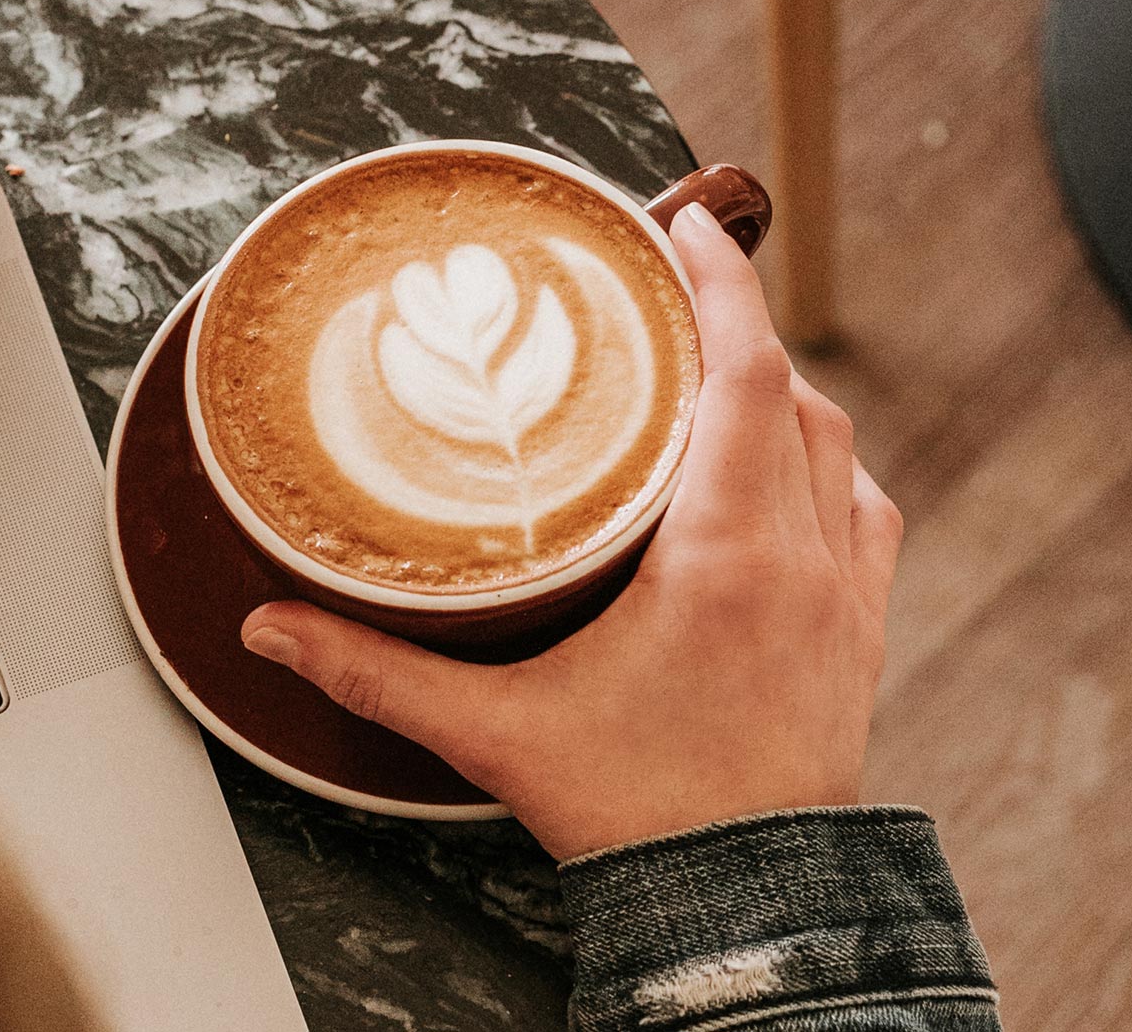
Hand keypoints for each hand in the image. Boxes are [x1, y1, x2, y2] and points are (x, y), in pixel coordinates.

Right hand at [240, 203, 900, 859]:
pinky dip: (822, 464)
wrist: (747, 904)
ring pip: (835, 447)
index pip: (747, 377)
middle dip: (737, 323)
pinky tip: (781, 467)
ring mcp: (845, 596)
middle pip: (793, 394)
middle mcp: (803, 559)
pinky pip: (863, 511)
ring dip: (780, 392)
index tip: (684, 227)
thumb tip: (268, 630)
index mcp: (726, 556)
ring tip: (713, 363)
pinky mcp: (861, 635)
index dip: (722, 287)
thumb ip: (374, 671)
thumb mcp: (491, 732)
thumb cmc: (634, 814)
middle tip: (672, 280)